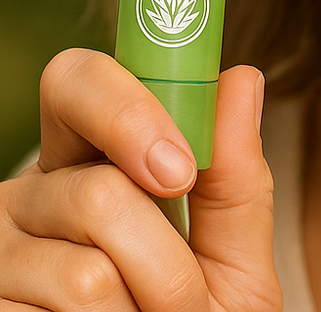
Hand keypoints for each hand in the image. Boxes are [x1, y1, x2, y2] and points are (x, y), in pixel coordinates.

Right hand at [0, 49, 280, 310]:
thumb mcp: (234, 254)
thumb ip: (236, 174)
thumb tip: (242, 77)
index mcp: (92, 160)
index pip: (79, 83)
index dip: (128, 110)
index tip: (180, 169)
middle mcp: (31, 200)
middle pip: (92, 189)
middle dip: (161, 253)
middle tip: (185, 294)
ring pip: (86, 274)